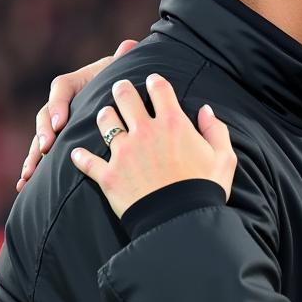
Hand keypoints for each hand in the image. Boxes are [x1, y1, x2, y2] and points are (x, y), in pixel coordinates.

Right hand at [16, 39, 138, 192]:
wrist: (121, 98)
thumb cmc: (122, 82)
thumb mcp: (122, 73)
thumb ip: (122, 62)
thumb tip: (129, 45)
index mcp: (76, 83)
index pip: (61, 90)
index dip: (59, 105)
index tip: (60, 123)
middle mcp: (62, 103)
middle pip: (46, 116)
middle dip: (43, 133)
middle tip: (45, 148)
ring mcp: (58, 124)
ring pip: (41, 139)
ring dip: (33, 156)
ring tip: (28, 175)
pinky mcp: (58, 141)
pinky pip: (43, 155)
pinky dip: (33, 168)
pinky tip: (24, 185)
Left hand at [70, 73, 236, 218]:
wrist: (181, 221)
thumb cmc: (206, 189)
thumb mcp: (224, 158)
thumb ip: (215, 130)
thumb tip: (206, 111)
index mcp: (173, 124)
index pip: (159, 89)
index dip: (155, 81)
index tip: (152, 81)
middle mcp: (145, 131)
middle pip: (125, 96)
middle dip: (121, 88)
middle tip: (121, 88)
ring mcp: (123, 152)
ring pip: (104, 121)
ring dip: (105, 116)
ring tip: (106, 116)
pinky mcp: (109, 175)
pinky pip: (87, 160)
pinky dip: (81, 157)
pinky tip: (77, 153)